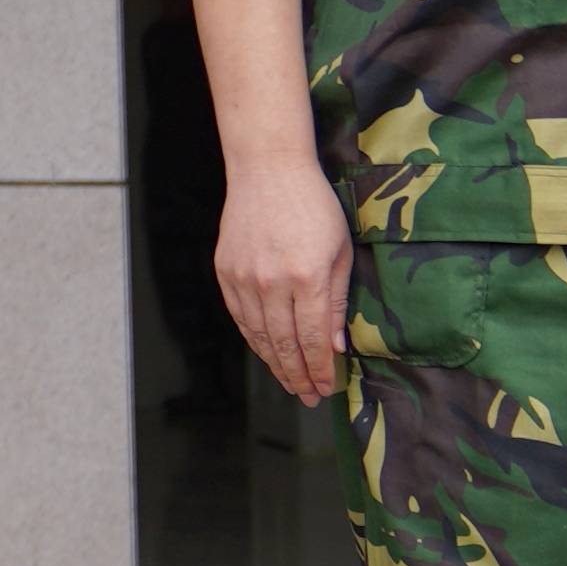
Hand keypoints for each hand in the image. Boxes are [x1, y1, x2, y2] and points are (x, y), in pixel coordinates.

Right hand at [215, 161, 355, 405]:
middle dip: (299, 375)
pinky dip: (253, 339)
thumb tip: (336, 346)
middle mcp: (271, 282)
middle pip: (284, 344)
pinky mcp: (226, 272)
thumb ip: (337, 301)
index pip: (314, 339)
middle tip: (310, 396)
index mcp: (307, 277)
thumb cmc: (313, 205)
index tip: (328, 388)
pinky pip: (240, 317)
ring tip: (291, 382)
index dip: (321, 369)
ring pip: (258, 335)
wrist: (268, 169)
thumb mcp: (340, 251)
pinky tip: (266, 351)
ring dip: (275, 364)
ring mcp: (244, 278)